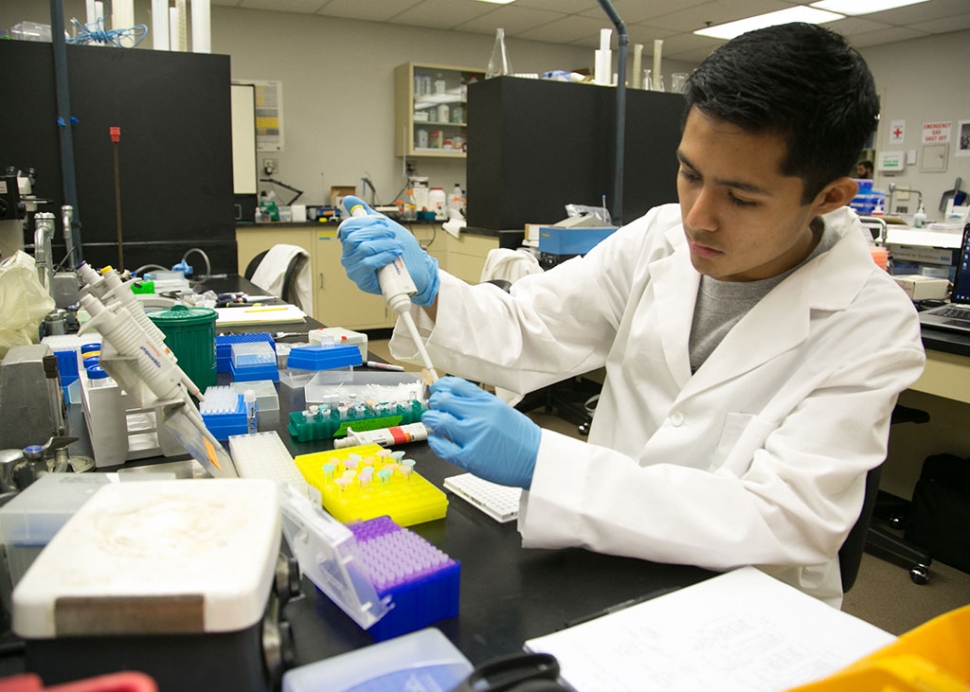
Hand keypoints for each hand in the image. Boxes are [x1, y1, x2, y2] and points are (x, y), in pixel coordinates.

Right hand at [338, 196, 438, 306]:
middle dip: (378, 232)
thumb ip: (366, 214)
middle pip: (354, 237)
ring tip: (397, 246)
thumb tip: (349, 199)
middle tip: (392, 235)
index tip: (382, 222)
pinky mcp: (363, 281)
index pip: (347, 227)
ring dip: (385, 244)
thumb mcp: (383, 227)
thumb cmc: (400, 249)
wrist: (418, 269)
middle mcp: (349, 256)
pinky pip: (368, 263)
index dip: (365, 221)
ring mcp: (355, 270)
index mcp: (351, 242)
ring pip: (363, 249)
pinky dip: (384, 256)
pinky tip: (394, 255)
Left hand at [422, 377, 540, 489]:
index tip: (437, 390)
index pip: (455, 385)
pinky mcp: (468, 457)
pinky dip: (435, 441)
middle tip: (434, 408)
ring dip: (431, 420)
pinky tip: (439, 440)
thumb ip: (478, 404)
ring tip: (434, 423)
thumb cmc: (521, 438)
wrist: (536, 460)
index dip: (441, 386)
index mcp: (487, 402)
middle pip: (442, 400)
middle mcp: (479, 415)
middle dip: (434, 403)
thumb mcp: (502, 410)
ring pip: (437, 421)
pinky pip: (441, 446)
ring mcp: (472, 436)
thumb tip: (453, 398)